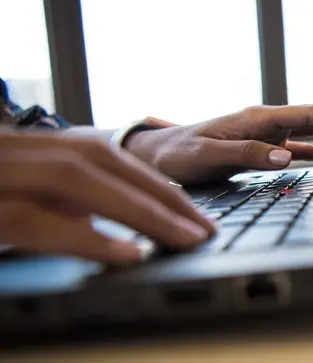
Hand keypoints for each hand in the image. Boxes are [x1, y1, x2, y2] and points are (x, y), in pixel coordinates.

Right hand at [0, 130, 214, 263]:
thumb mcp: (22, 195)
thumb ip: (60, 203)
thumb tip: (108, 223)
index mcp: (28, 148)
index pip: (103, 158)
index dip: (153, 185)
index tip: (194, 214)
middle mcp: (13, 150)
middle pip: (99, 161)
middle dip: (159, 195)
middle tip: (204, 228)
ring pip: (74, 178)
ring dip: (137, 209)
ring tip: (185, 238)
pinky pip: (32, 219)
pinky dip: (85, 236)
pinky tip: (129, 253)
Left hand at [125, 104, 312, 183]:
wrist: (158, 154)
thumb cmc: (179, 154)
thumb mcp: (207, 155)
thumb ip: (246, 154)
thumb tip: (286, 157)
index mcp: (258, 117)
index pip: (311, 115)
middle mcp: (266, 121)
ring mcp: (267, 133)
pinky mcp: (262, 146)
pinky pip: (300, 145)